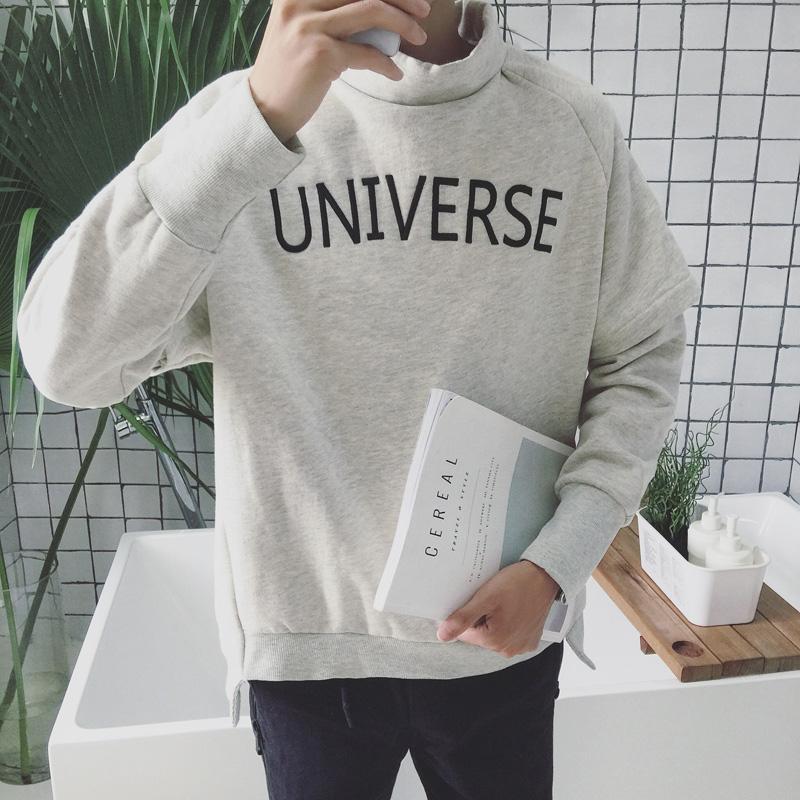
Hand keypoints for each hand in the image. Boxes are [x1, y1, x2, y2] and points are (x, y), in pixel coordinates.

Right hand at [248, 0, 430, 143]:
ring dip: (403, 24)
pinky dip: (387, 64)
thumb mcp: (303, 31)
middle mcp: (299, 1)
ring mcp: (309, 27)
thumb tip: (380, 12)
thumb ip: (331, 15)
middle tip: (423, 11)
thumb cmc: (290, 72)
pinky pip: (367, 54)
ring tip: (419, 37)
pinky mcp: (320, 55)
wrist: (265, 109)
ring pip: (371, 11)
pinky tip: (395, 74)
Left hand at [436, 561, 560, 657]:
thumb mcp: (485, 598)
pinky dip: (510, 622)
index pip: (466, 633)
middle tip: (493, 599)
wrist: (545, 576)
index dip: (468, 615)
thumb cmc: (516, 584)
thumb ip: (463, 618)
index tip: (478, 601)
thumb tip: (443, 635)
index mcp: (495, 641)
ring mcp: (522, 646)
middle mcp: (509, 650)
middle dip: (483, 618)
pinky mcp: (531, 639)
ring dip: (496, 620)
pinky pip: (511, 633)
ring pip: (496, 634)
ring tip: (505, 602)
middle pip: (482, 635)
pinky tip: (515, 608)